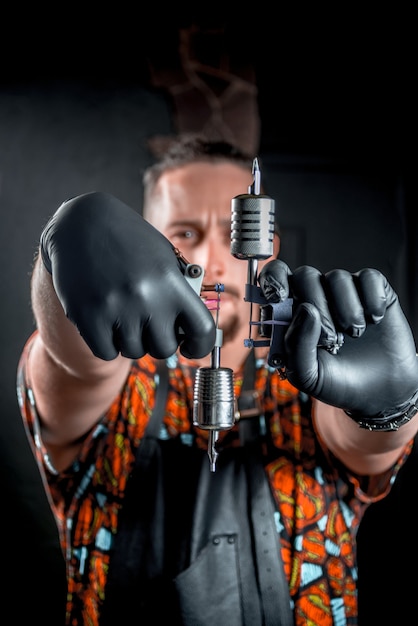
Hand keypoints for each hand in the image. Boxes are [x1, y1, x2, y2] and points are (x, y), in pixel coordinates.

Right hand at [41, 192, 215, 359]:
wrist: (82, 222)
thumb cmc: (128, 240)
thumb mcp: (163, 258)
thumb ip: (178, 293)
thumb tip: (189, 329)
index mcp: (172, 281)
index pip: (201, 330)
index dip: (199, 346)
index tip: (191, 347)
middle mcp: (146, 297)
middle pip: (164, 349)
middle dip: (157, 341)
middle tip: (148, 326)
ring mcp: (116, 308)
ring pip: (133, 351)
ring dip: (130, 341)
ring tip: (122, 317)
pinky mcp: (87, 316)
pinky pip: (106, 352)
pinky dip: (107, 344)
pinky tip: (105, 323)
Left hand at [259, 259, 417, 418]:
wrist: (380, 393)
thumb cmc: (338, 383)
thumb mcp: (308, 374)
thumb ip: (296, 345)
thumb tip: (306, 309)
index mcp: (291, 313)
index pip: (274, 278)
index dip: (273, 279)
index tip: (277, 297)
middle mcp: (315, 296)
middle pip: (305, 276)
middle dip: (316, 305)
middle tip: (330, 338)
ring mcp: (344, 292)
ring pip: (337, 277)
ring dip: (347, 308)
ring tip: (354, 334)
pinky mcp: (374, 291)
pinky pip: (369, 278)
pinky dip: (372, 299)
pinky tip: (375, 320)